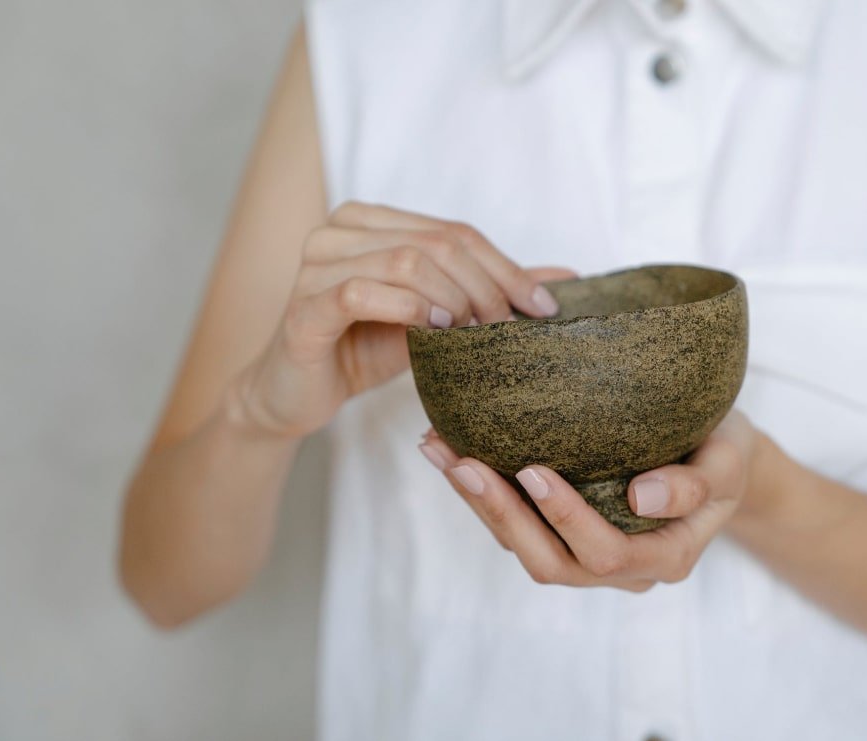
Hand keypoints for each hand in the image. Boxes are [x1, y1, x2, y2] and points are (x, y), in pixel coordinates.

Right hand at [231, 201, 573, 437]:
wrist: (299, 393)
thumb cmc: (367, 348)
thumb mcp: (437, 316)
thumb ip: (491, 290)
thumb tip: (568, 277)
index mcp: (369, 220)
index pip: (455, 231)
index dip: (505, 267)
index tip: (543, 308)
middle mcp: (338, 230)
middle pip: (436, 243)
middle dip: (486, 286)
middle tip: (511, 328)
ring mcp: (314, 264)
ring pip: (405, 261)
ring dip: (455, 298)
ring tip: (477, 333)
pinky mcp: (303, 306)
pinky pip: (361, 292)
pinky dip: (409, 308)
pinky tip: (435, 330)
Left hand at [419, 411, 760, 590]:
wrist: (719, 451)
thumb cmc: (726, 450)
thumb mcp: (730, 460)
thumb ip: (697, 484)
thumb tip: (643, 496)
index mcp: (665, 557)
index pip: (605, 552)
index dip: (565, 517)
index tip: (532, 469)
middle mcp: (622, 569)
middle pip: (550, 562)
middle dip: (500, 514)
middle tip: (461, 462)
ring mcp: (588, 554)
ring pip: (523, 547)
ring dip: (477, 504)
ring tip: (439, 451)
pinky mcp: (563, 532)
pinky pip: (517, 525)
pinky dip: (481, 492)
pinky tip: (450, 450)